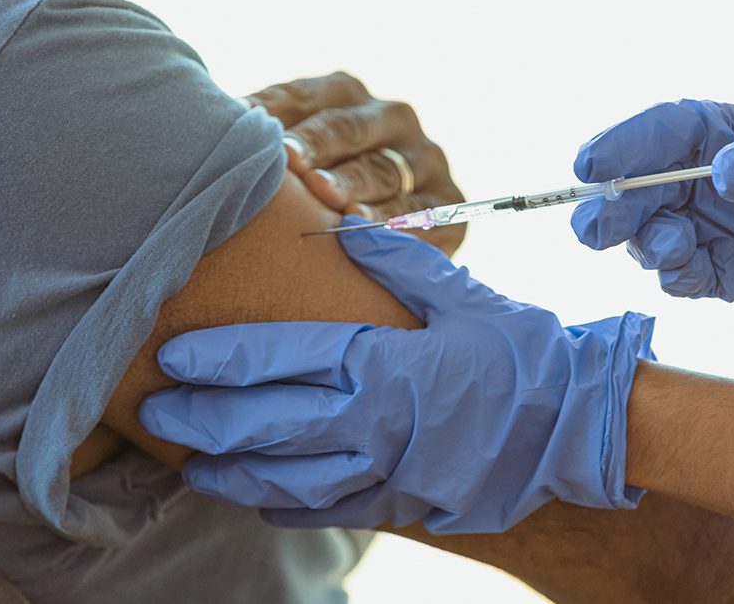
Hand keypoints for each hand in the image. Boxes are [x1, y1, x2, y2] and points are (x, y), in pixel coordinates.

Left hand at [139, 220, 653, 532]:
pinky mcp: (403, 503)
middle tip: (154, 416)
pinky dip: (285, 507)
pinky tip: (254, 499)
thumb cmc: (522, 352)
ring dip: (229, 473)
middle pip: (263, 425)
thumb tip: (340, 223)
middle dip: (200, 422)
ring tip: (188, 468)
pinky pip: (330, 511)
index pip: (277, 359)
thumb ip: (397, 264)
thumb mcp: (462, 296)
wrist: (579, 425)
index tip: (172, 356)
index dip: (217, 359)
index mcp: (381, 363)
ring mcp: (386, 471)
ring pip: (285, 479)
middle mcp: (371, 423)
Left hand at [245, 72, 464, 254]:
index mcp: (346, 94)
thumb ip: (258, 141)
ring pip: (388, 173)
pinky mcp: (448, 208)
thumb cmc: (304, 195)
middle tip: (295, 166)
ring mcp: (425, 162)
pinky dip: (397, 229)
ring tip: (334, 206)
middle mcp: (392, 118)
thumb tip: (210, 122)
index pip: (310, 97)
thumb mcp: (286, 157)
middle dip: (321, 146)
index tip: (253, 130)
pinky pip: (424, 217)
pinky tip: (371, 238)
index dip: (282, 113)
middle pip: (352, 128)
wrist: (367, 245)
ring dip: (358, 189)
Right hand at [572, 99, 733, 331]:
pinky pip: (680, 277)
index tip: (592, 166)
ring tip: (677, 250)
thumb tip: (722, 172)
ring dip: (649, 246)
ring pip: (650, 236)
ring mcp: (710, 227)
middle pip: (638, 188)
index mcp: (728, 135)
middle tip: (596, 229)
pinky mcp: (722, 272)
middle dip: (611, 207)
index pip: (662, 131)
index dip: (621, 146)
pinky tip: (697, 274)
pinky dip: (678, 279)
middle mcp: (707, 178)